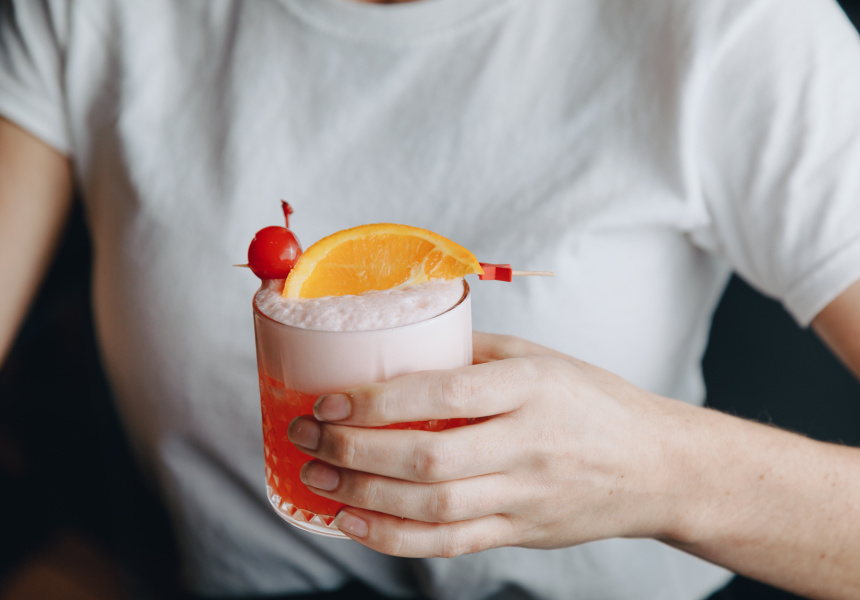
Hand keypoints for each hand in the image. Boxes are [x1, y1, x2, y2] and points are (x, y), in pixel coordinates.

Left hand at [287, 332, 680, 556]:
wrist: (656, 466)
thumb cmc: (595, 402)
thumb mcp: (543, 359)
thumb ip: (476, 353)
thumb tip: (407, 341)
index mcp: (532, 389)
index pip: (444, 394)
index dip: (378, 401)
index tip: (329, 401)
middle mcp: (528, 444)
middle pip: (428, 458)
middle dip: (353, 451)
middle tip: (306, 438)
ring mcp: (525, 496)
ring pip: (432, 508)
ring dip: (362, 496)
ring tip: (316, 479)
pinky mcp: (521, 533)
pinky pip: (450, 544)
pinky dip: (394, 538)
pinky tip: (353, 522)